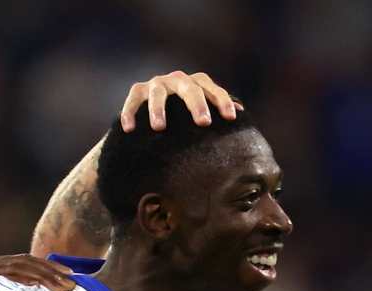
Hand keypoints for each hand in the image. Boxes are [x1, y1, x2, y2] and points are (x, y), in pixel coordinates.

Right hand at [0, 254, 75, 290]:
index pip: (26, 267)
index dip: (49, 273)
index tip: (69, 282)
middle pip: (29, 264)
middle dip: (54, 273)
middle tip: (75, 285)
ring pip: (21, 266)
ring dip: (45, 275)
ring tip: (64, 286)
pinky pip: (2, 273)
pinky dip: (22, 277)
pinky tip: (38, 284)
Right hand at [121, 70, 243, 131]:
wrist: (153, 114)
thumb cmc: (184, 116)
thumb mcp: (200, 111)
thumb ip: (215, 108)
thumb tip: (241, 111)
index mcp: (196, 83)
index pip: (213, 89)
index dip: (222, 101)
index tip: (231, 118)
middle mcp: (178, 80)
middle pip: (189, 88)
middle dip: (196, 104)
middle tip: (204, 123)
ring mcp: (157, 83)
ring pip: (158, 93)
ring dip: (158, 109)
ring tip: (159, 128)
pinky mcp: (138, 90)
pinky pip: (133, 99)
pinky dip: (130, 113)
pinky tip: (129, 129)